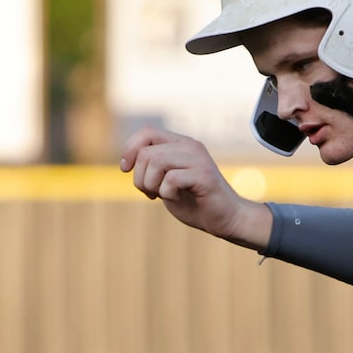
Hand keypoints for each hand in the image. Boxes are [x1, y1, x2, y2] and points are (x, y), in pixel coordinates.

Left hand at [120, 127, 271, 246]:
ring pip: (156, 162)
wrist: (226, 219)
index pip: (147, 132)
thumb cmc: (195, 202)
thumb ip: (152, 168)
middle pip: (146, 152)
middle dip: (139, 177)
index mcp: (181, 143)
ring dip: (151, 184)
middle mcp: (190, 146)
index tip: (126, 169)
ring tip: (161, 195)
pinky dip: (166, 193)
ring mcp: (198, 159)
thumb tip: (127, 161)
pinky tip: (176, 198)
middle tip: (150, 193)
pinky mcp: (204, 176)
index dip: (130, 150)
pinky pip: (171, 179)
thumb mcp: (166, 181)